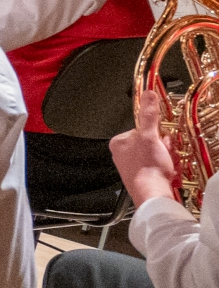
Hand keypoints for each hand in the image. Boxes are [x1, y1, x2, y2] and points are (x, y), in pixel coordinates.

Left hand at [110, 79, 180, 208]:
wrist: (152, 193)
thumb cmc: (148, 166)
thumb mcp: (150, 136)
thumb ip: (149, 115)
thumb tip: (147, 94)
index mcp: (119, 143)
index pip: (143, 129)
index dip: (158, 134)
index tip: (162, 140)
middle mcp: (122, 155)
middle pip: (151, 142)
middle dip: (164, 148)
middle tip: (166, 155)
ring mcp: (131, 167)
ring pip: (157, 155)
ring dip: (168, 158)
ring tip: (168, 165)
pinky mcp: (142, 177)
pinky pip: (159, 167)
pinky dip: (167, 168)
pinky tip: (169, 173)